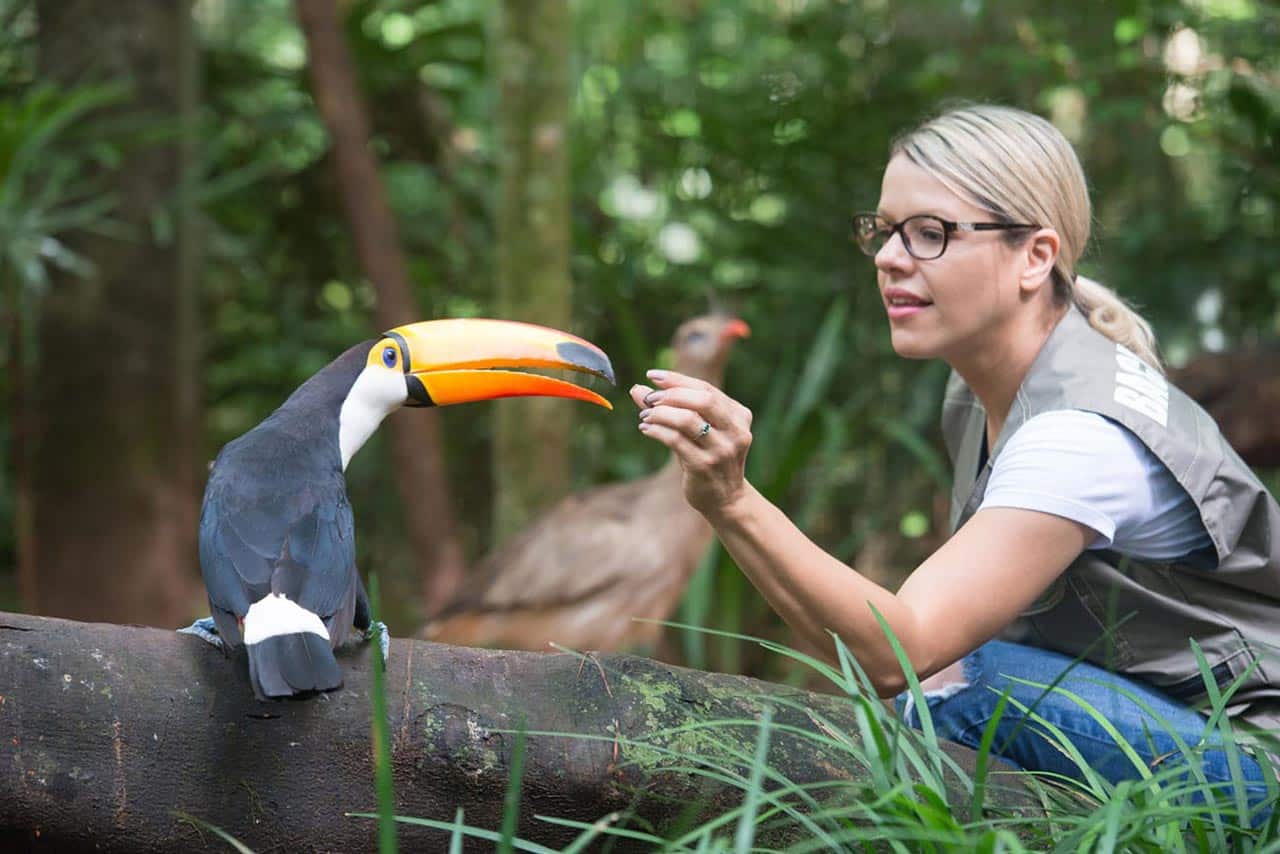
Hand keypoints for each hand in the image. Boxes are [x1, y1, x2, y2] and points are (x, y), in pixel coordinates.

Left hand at [630, 369, 753, 518]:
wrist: (726, 499)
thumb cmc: (710, 457)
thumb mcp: (698, 430)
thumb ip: (672, 407)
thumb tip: (638, 389)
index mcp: (739, 416)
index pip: (706, 389)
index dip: (677, 380)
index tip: (653, 375)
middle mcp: (735, 431)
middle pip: (703, 400)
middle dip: (671, 395)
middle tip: (650, 398)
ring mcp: (721, 450)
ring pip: (687, 420)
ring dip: (660, 413)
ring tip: (645, 415)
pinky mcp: (704, 466)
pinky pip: (676, 441)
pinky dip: (657, 431)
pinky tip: (646, 429)